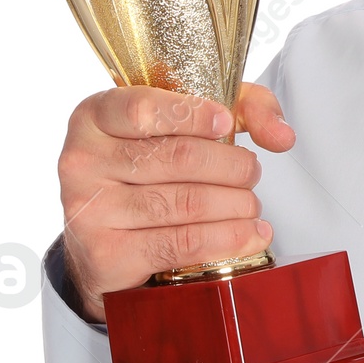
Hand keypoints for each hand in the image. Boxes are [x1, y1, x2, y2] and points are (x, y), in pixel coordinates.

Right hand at [57, 83, 294, 321]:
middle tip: (252, 173)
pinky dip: (227, 239)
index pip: (143, 108)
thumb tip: (282, 135)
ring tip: (251, 205)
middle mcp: (82, 160)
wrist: (102, 240)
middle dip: (233, 167)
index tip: (227, 124)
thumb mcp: (192, 121)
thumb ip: (244, 108)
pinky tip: (249, 235)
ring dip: (237, 205)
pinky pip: (181, 243)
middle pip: (179, 158)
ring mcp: (89, 209)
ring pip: (186, 203)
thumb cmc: (151, 168)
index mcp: (95, 116)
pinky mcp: (105, 254)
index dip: (193, 114)